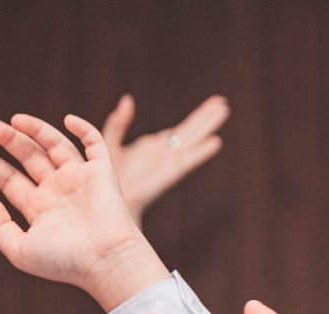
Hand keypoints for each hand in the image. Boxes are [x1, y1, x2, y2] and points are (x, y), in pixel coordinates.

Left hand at [0, 113, 165, 308]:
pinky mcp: (102, 173)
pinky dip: (84, 130)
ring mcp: (80, 180)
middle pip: (30, 157)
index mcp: (40, 209)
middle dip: (11, 141)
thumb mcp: (20, 251)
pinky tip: (67, 120)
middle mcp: (59, 191)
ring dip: (37, 129)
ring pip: (56, 145)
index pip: (12, 181)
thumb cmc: (65, 262)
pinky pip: (95, 144)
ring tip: (15, 119)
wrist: (106, 261)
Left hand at [103, 93, 229, 223]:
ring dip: (208, 125)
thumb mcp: (110, 141)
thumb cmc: (105, 177)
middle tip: (223, 103)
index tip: (212, 103)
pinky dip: (201, 152)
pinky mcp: (169, 172)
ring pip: (193, 139)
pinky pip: (189, 159)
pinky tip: (216, 142)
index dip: (196, 115)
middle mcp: (165, 153)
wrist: (106, 199)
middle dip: (206, 117)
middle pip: (191, 131)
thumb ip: (120, 123)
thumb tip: (128, 99)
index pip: (180, 129)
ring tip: (224, 110)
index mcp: (154, 146)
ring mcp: (169, 162)